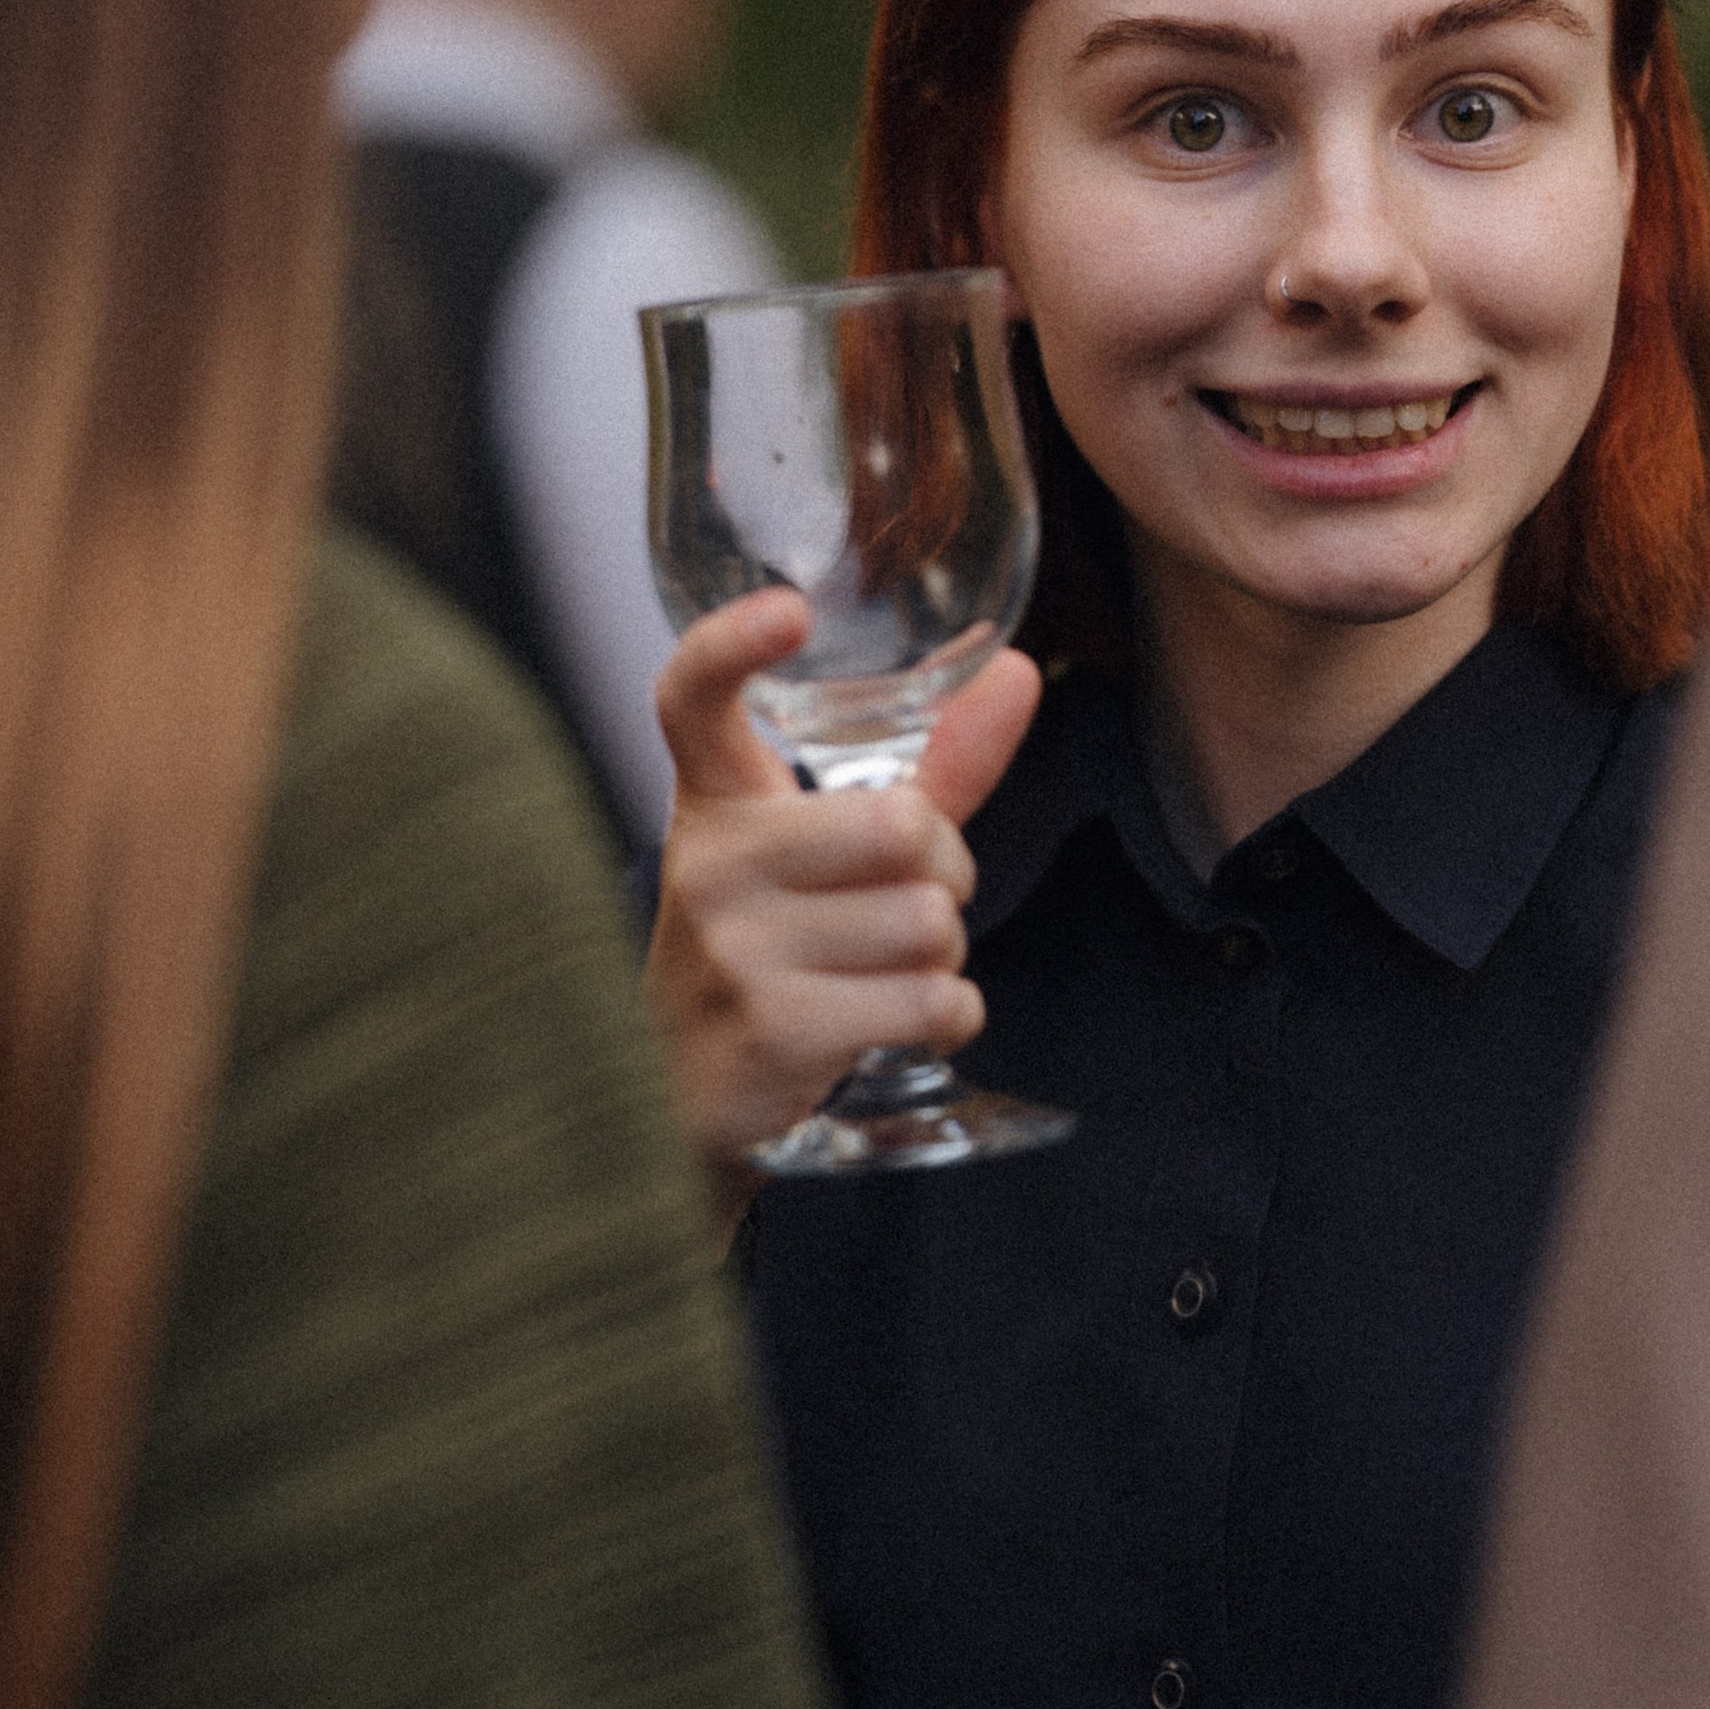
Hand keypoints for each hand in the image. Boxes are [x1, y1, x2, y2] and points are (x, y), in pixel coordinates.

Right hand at [644, 587, 1042, 1243]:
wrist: (691, 1097)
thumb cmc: (779, 948)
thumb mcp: (833, 850)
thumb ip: (933, 768)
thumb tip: (1018, 669)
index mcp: (714, 798)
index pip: (693, 696)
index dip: (735, 644)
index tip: (788, 611)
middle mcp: (710, 860)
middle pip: (907, 826)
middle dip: (947, 875)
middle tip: (904, 906)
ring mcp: (733, 945)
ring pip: (931, 922)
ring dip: (944, 957)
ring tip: (883, 971)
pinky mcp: (772, 1027)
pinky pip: (932, 1001)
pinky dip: (948, 1017)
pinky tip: (898, 1021)